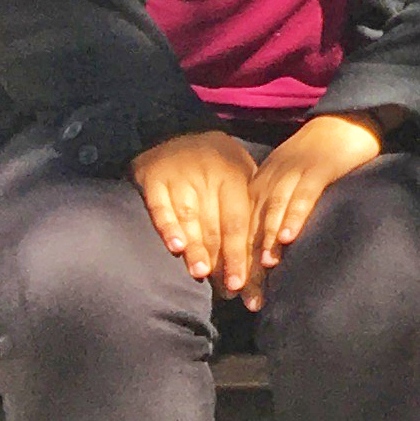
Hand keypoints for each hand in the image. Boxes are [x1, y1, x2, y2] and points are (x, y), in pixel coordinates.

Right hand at [132, 130, 258, 290]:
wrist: (173, 131)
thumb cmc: (215, 162)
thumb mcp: (240, 173)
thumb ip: (248, 205)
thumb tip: (265, 249)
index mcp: (234, 178)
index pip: (240, 221)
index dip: (242, 252)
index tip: (244, 282)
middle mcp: (209, 178)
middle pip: (217, 225)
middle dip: (223, 259)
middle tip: (228, 289)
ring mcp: (181, 178)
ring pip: (191, 218)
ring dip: (196, 247)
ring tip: (201, 273)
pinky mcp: (154, 179)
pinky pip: (161, 206)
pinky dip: (168, 226)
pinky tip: (174, 246)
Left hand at [241, 111, 390, 302]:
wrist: (345, 121)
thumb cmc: (320, 160)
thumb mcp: (289, 185)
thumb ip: (277, 210)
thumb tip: (268, 255)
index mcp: (259, 188)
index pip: (241, 231)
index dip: (238, 264)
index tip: (235, 297)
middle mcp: (269, 182)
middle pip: (252, 227)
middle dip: (248, 264)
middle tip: (246, 297)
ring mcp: (292, 174)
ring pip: (272, 212)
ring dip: (265, 242)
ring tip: (262, 270)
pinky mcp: (317, 168)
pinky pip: (302, 195)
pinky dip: (293, 216)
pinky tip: (288, 237)